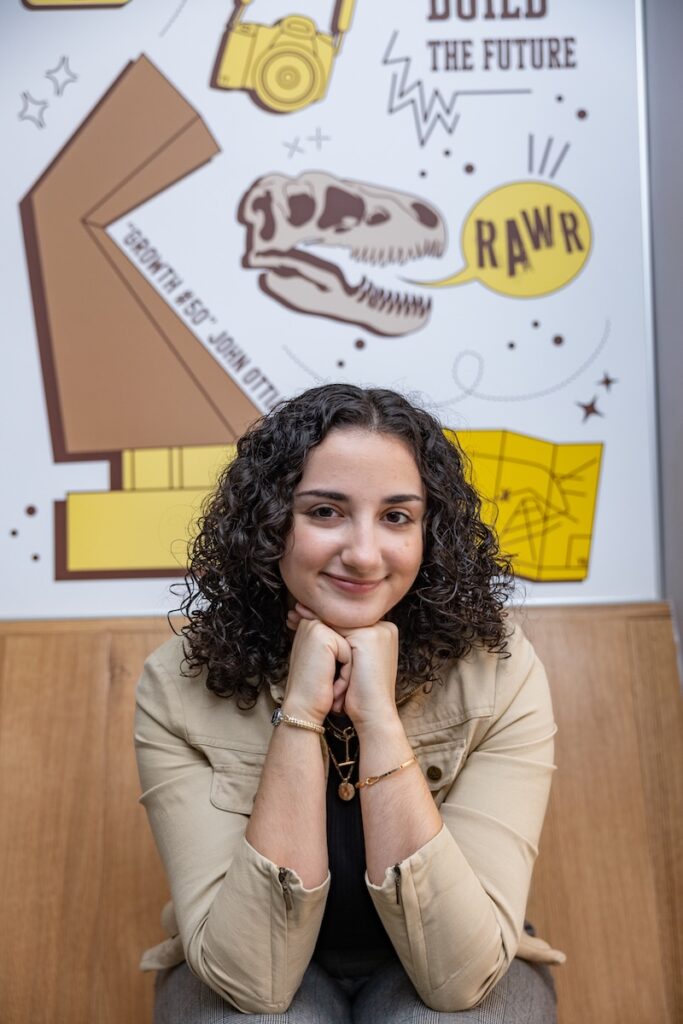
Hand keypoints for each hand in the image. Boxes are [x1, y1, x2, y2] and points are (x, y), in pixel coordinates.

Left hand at [287, 604, 398, 725]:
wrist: (373, 715)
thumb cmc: (362, 694)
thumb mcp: (355, 663)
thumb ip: (348, 644)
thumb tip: (326, 630)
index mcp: (385, 633)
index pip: (351, 621)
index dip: (327, 618)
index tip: (303, 616)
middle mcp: (386, 629)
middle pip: (346, 618)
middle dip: (318, 614)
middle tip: (294, 613)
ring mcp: (379, 631)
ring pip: (341, 620)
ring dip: (315, 616)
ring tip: (293, 615)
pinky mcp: (368, 638)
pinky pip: (338, 627)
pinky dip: (318, 625)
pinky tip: (301, 621)